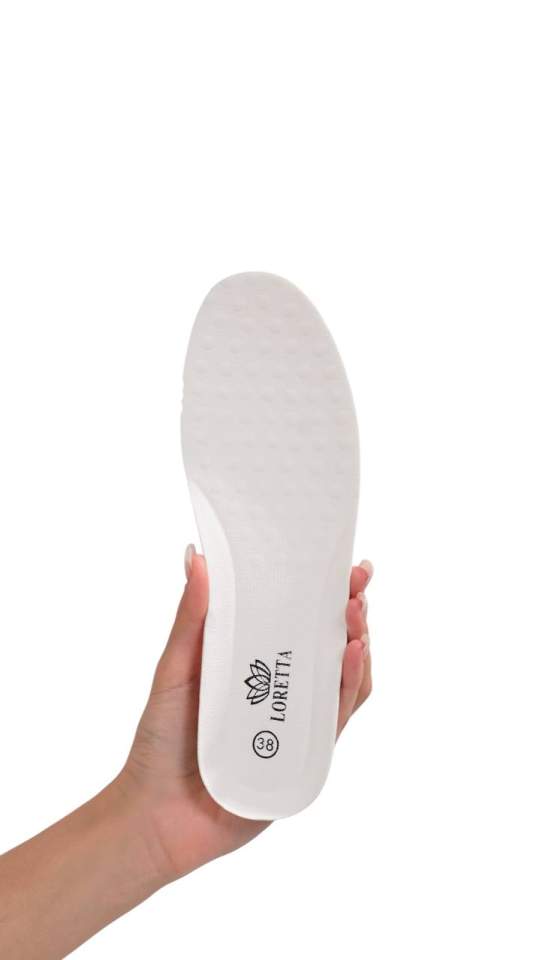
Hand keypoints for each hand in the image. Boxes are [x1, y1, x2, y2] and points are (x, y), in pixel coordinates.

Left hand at [119, 548, 373, 882]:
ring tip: (357, 617)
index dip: (325, 592)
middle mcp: (281, 690)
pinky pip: (336, 720)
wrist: (155, 816)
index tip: (342, 564)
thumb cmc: (159, 741)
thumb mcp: (174, 670)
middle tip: (357, 584)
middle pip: (329, 646)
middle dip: (351, 612)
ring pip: (341, 680)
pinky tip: (351, 658)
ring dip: (357, 645)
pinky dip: (349, 688)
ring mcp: (295, 724)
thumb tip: (196, 555)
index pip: (298, 620)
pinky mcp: (304, 758)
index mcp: (253, 662)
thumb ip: (191, 617)